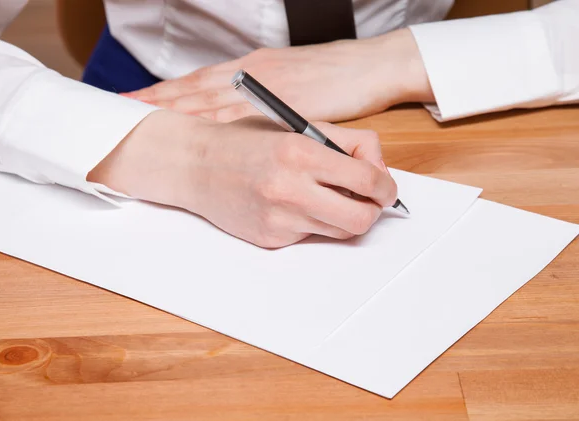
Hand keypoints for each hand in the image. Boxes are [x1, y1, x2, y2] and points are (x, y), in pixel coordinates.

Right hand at [88, 110, 396, 247]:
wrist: (196, 164)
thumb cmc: (246, 140)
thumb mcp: (297, 125)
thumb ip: (346, 143)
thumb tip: (378, 170)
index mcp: (300, 152)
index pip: (367, 182)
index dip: (386, 187)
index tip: (385, 188)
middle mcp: (290, 188)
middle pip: (360, 220)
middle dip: (372, 212)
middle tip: (368, 201)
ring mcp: (279, 218)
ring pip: (338, 232)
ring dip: (343, 217)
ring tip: (326, 197)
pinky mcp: (269, 239)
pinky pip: (308, 236)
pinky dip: (311, 222)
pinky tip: (290, 204)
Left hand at [123, 29, 433, 122]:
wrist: (370, 67)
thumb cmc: (335, 76)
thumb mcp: (291, 82)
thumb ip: (262, 98)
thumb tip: (243, 117)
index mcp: (252, 68)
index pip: (199, 81)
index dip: (165, 90)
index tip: (135, 99)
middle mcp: (251, 74)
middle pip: (194, 87)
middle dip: (156, 98)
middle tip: (119, 108)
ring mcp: (264, 86)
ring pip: (208, 97)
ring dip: (172, 107)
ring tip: (138, 116)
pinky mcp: (280, 101)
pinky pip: (237, 112)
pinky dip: (207, 119)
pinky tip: (186, 128)